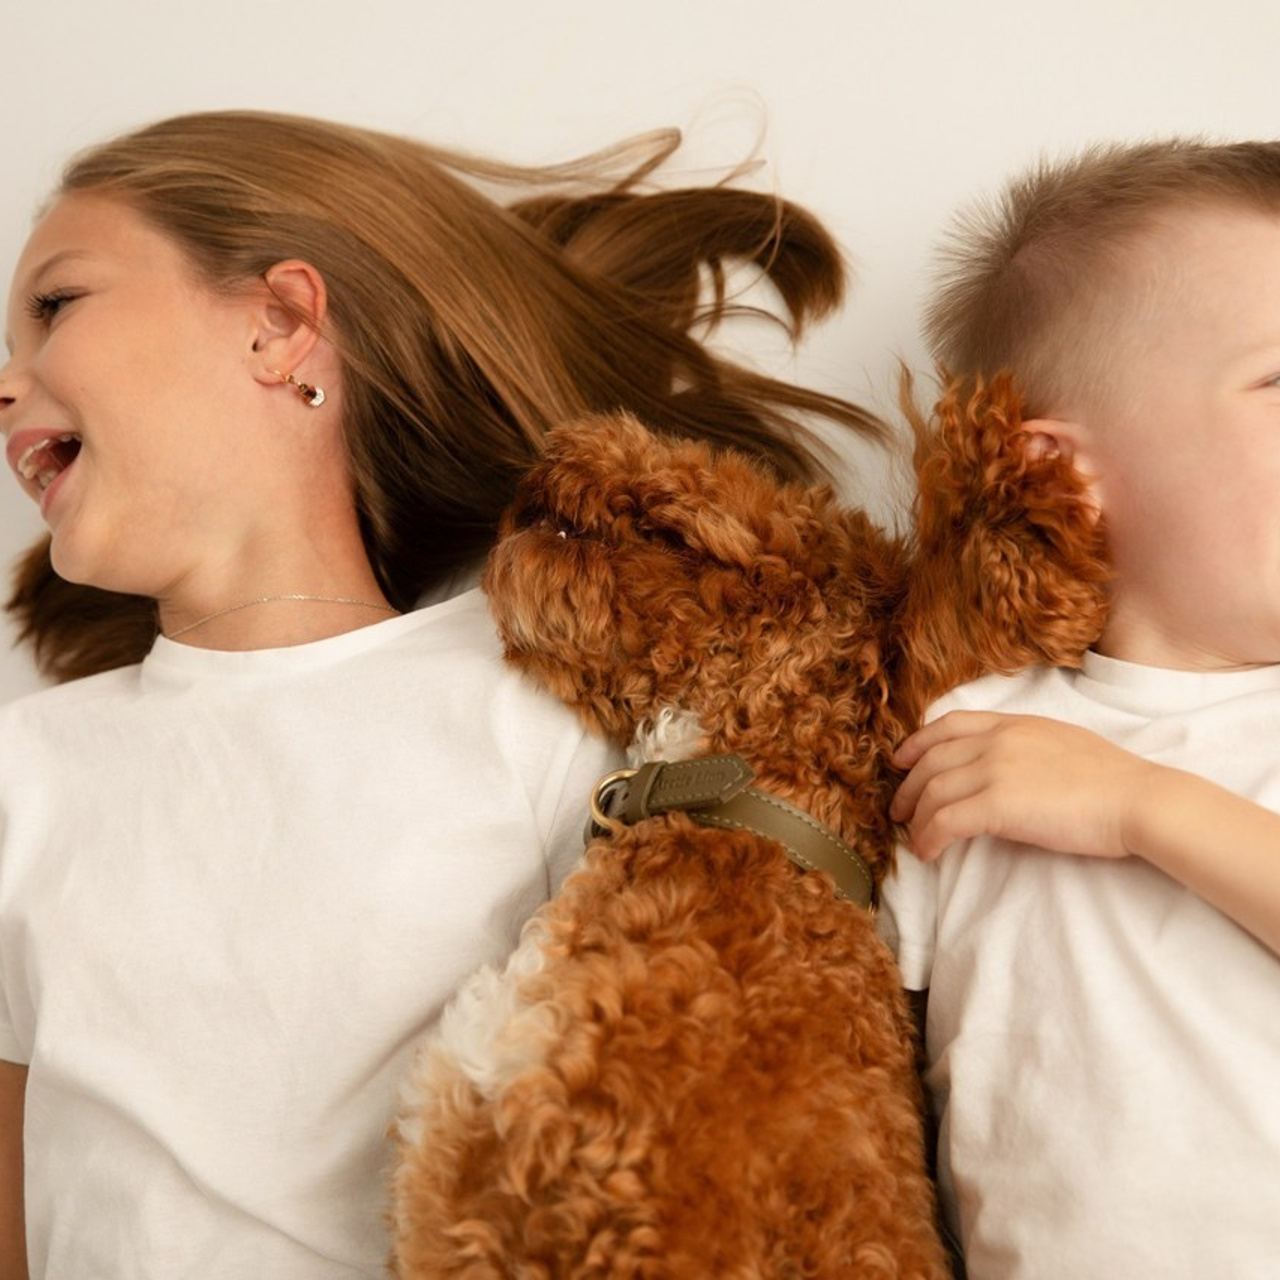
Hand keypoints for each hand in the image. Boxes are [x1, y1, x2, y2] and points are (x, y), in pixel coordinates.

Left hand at [890, 711, 1154, 862]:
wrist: (1137, 800)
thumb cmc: (1112, 781)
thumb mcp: (1059, 744)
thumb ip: (1023, 748)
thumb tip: (1000, 771)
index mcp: (1014, 723)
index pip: (950, 724)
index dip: (918, 743)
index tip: (901, 760)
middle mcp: (997, 740)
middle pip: (932, 760)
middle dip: (909, 788)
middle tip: (900, 811)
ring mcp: (994, 770)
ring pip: (932, 793)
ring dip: (917, 819)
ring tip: (914, 839)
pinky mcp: (996, 804)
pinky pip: (944, 822)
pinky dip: (929, 839)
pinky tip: (927, 853)